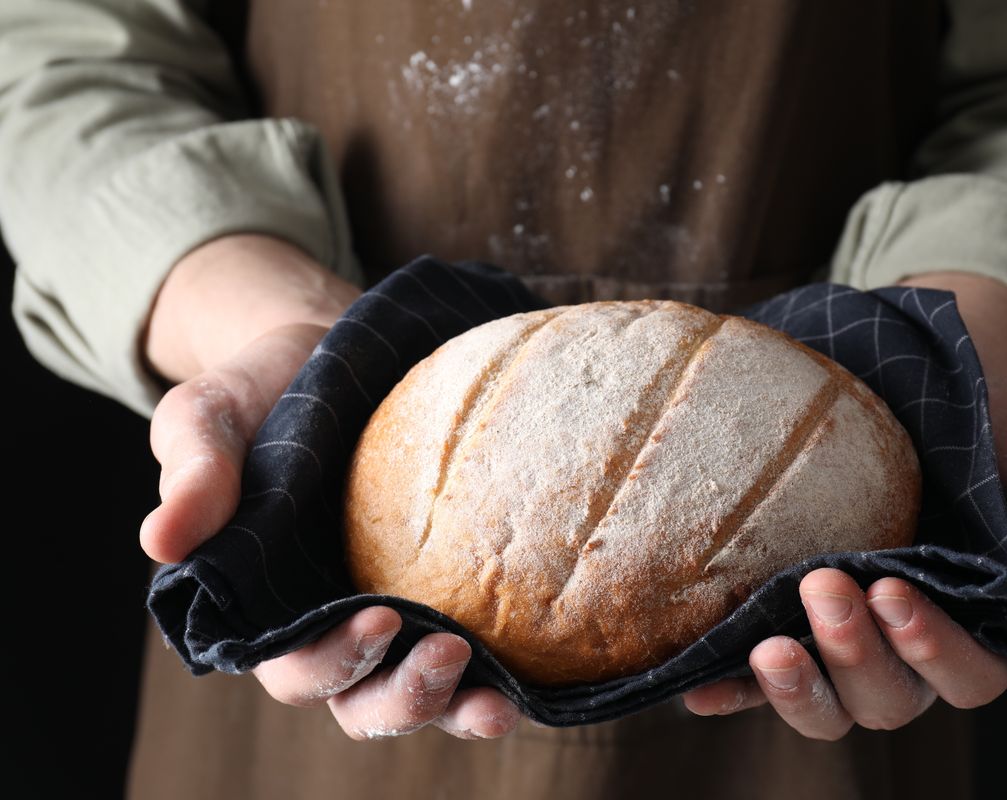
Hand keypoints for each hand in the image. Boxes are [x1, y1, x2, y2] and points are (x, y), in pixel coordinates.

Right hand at [139, 235, 521, 739]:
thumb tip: (160, 541)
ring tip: (500, 702)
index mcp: (266, 606)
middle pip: (364, 701)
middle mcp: (333, 623)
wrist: (328, 350)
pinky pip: (478, 646)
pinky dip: (505, 671)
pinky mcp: (448, 583)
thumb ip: (193, 473)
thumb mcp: (209, 417)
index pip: (293, 665)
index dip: (331, 661)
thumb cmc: (260, 390)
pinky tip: (535, 671)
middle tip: (449, 658)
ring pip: (422, 692)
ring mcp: (396, 609)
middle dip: (404, 698)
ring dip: (459, 706)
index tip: (380, 620)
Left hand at [682, 272, 1006, 736]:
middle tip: (826, 585)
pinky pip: (763, 682)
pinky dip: (734, 692)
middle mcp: (916, 648)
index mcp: (989, 625)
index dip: (934, 646)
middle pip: (891, 697)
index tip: (895, 590)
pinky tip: (700, 688)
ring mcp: (851, 642)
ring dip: (798, 690)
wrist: (925, 392)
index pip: (972, 670)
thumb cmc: (999, 428)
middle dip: (857, 654)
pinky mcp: (795, 624)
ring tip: (767, 647)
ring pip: (831, 704)